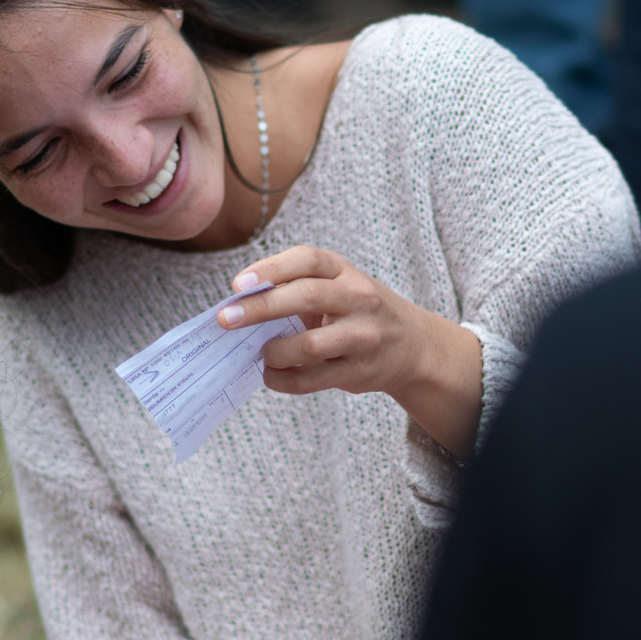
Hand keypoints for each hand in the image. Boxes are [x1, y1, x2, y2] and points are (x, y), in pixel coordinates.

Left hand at [219, 246, 481, 456]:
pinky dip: (284, 379)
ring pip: (310, 345)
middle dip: (261, 308)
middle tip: (227, 319)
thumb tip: (241, 303)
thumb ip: (297, 288)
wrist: (413, 346)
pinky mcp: (359, 371)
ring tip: (260, 354)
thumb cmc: (358, 310)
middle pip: (306, 297)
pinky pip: (313, 379)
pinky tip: (270, 375)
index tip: (239, 283)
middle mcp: (359, 299)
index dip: (271, 268)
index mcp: (346, 272)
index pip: (308, 260)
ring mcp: (362, 336)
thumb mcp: (339, 286)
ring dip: (275, 351)